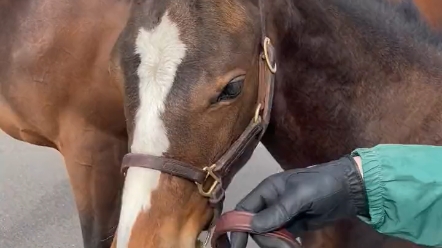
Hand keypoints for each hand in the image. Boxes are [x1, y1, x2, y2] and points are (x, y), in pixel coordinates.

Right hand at [231, 156, 368, 247]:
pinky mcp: (294, 226)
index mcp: (268, 189)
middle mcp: (271, 202)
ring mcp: (282, 215)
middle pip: (256, 226)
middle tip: (285, 247)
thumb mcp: (301, 195)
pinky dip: (285, 245)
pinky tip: (296, 247)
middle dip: (267, 239)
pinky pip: (282, 239)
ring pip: (269, 235)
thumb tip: (254, 226)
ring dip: (278, 244)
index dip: (238, 226)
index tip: (237, 245)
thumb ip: (278, 210)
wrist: (350, 189)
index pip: (244, 209)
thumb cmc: (324, 184)